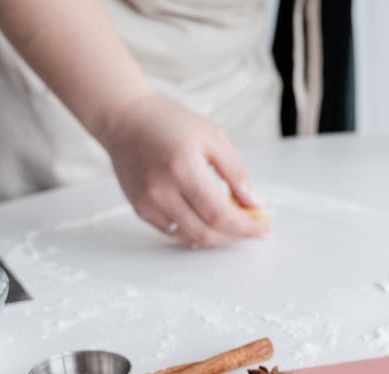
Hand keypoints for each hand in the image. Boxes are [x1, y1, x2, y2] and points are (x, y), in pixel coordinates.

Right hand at [98, 93, 267, 246]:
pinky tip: (209, 224)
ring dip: (217, 238)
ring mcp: (148, 202)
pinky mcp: (140, 209)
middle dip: (235, 236)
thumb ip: (236, 172)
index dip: (246, 226)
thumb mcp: (214, 137)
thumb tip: (254, 203)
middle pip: (206, 232)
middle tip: (252, 229)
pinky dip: (196, 233)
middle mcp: (162, 189)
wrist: (125, 120)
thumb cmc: (169, 123)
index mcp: (183, 167)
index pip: (221, 213)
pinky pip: (174, 232)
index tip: (263, 228)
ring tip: (233, 226)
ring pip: (190, 238)